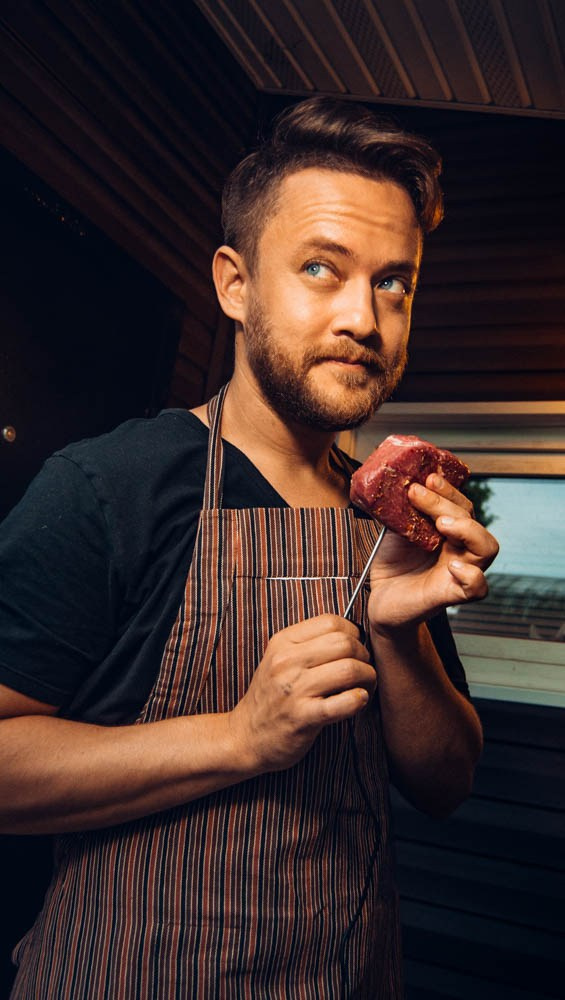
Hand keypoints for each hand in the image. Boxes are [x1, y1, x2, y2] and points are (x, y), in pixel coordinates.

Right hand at [229, 615, 375, 773]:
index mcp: (282, 642)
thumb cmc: (271, 697)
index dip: (353, 633)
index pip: (331, 622)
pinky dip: (360, 699)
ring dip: (367, 678)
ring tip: (365, 687)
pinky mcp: (303, 717)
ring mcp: (294, 690)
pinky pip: (346, 702)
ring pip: (349, 669)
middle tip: (364, 670)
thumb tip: (355, 636)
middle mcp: (286, 662)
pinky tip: (359, 702)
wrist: (245, 737)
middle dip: (364, 656)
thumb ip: (309, 644)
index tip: (354, 649)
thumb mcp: (279, 660)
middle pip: (345, 643)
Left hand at [367, 473, 498, 630]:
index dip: (448, 490)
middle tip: (418, 493)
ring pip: (487, 548)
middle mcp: (460, 549)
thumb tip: (395, 483)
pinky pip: (478, 588)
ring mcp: (459, 571)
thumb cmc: (392, 565)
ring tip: (442, 523)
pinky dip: (472, 576)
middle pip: (472, 520)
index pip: (461, 505)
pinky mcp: (452, 595)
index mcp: (450, 531)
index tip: (428, 478)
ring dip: (468, 529)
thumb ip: (400, 511)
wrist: (381, 600)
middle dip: (448, 502)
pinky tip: (454, 565)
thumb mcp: (393, 531)